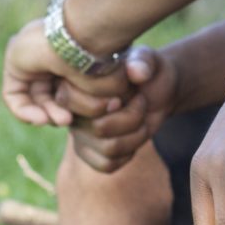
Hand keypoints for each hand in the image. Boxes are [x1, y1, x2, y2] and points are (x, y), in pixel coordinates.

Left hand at [0, 20, 131, 126]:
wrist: (85, 40)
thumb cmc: (102, 59)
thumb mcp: (104, 83)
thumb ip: (99, 96)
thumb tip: (110, 108)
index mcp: (71, 55)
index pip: (67, 88)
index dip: (74, 107)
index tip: (83, 116)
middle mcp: (50, 55)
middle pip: (49, 94)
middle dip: (59, 113)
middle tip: (70, 120)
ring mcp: (32, 58)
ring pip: (33, 97)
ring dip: (46, 114)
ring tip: (62, 120)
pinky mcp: (14, 63)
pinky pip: (14, 96)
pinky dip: (25, 112)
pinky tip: (42, 118)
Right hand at [65, 45, 180, 173]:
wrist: (155, 89)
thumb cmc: (145, 69)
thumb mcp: (147, 59)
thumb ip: (142, 62)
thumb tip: (137, 72)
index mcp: (72, 82)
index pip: (71, 100)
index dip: (105, 101)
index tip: (125, 94)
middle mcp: (70, 110)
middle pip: (97, 128)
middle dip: (132, 116)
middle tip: (141, 101)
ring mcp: (79, 133)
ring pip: (108, 148)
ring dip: (137, 134)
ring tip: (142, 117)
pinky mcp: (89, 153)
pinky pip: (107, 164)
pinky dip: (130, 151)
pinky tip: (135, 135)